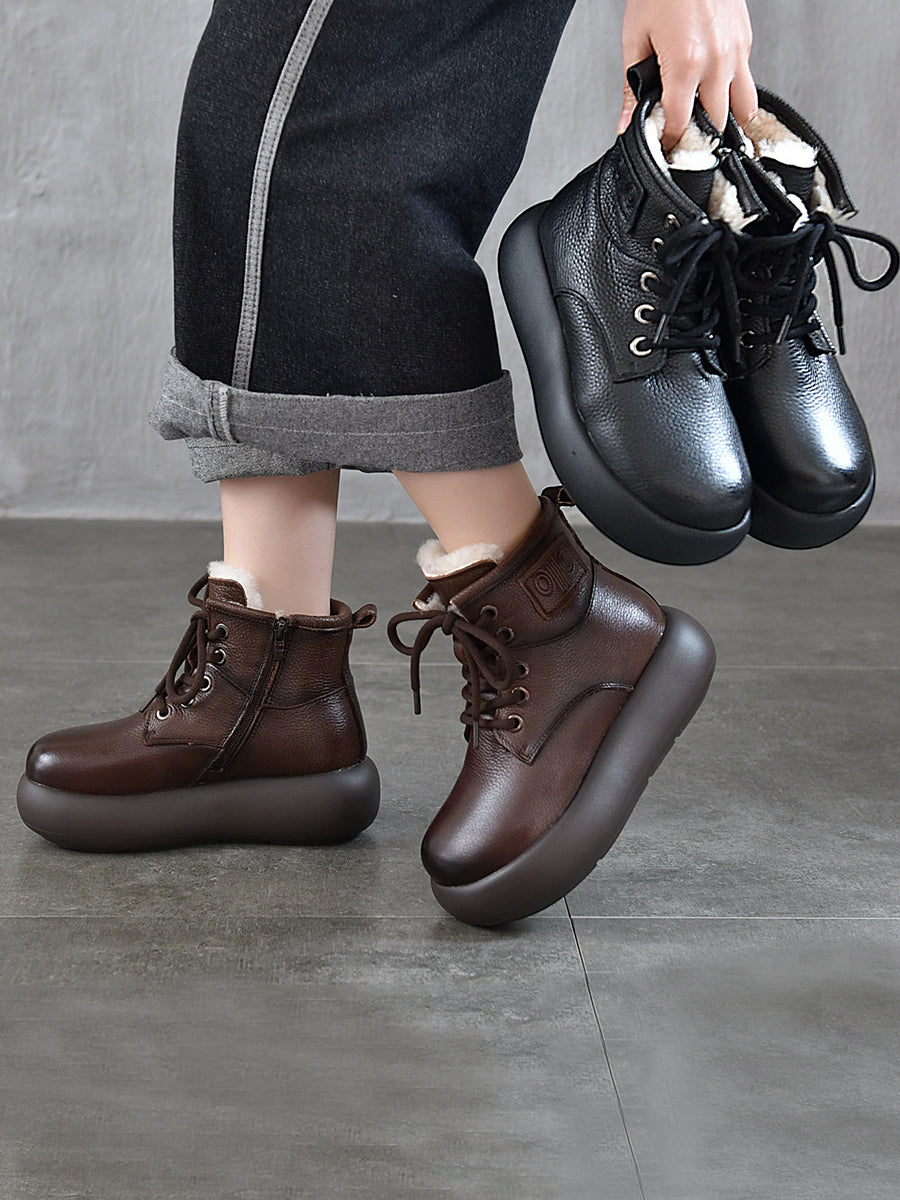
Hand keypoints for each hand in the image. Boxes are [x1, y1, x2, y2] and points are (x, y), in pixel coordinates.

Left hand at [617, 0, 756, 151]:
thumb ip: (631, 88)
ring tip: (708, 128)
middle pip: (715, 123)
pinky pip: (745, 80)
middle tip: (684, 141)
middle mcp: (716, 61)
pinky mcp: (745, 41)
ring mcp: (736, 51)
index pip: (680, 124)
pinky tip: (715, 93)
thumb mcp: (635, 38)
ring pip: (743, 108)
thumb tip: (625, 123)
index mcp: (686, 64)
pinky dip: (733, 93)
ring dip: (726, 122)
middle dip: (698, 138)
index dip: (670, 142)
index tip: (664, 148)